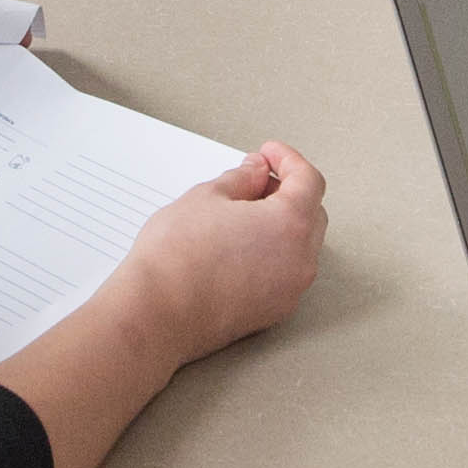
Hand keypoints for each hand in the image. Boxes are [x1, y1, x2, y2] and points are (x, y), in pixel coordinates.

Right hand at [116, 141, 326, 359]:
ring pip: (300, 246)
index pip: (309, 180)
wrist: (157, 315)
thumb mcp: (206, 197)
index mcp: (291, 224)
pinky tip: (240, 247)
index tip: (269, 153)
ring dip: (281, 225)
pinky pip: (286, 273)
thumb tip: (255, 172)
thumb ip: (241, 179)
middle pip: (311, 213)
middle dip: (287, 191)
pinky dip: (273, 254)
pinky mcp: (274, 312)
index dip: (288, 159)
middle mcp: (300, 260)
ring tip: (241, 215)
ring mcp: (290, 290)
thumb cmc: (176, 258)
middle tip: (254, 180)